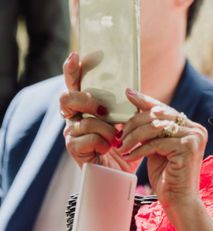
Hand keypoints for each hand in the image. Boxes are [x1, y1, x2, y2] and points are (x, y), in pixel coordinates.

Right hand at [60, 53, 132, 171]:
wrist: (121, 175)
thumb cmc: (125, 146)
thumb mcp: (128, 121)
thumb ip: (124, 105)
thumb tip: (128, 88)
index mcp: (86, 108)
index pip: (75, 84)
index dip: (73, 70)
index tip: (76, 55)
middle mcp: (74, 118)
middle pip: (67, 98)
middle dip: (87, 100)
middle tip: (104, 110)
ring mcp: (71, 133)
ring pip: (83, 120)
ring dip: (105, 129)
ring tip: (116, 138)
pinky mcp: (73, 149)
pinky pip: (86, 137)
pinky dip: (102, 141)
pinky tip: (109, 148)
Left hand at [119, 89, 207, 208]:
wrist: (179, 201)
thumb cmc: (167, 176)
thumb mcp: (157, 148)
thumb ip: (152, 130)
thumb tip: (135, 109)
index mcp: (192, 127)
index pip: (165, 109)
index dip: (145, 100)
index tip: (127, 93)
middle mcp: (196, 129)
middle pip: (158, 115)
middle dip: (134, 123)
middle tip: (119, 134)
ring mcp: (194, 137)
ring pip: (155, 127)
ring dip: (133, 136)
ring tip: (122, 146)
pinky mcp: (188, 147)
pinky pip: (156, 142)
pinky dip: (139, 149)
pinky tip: (129, 156)